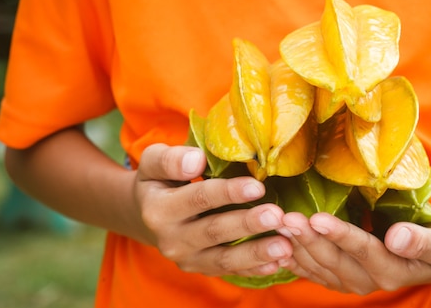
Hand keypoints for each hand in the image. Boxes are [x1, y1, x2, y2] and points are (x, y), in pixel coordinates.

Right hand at [132, 143, 292, 276]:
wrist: (146, 214)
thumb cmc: (160, 179)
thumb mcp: (154, 163)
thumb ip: (171, 160)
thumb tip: (197, 160)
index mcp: (159, 209)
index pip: (198, 199)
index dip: (228, 193)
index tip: (257, 187)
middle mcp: (171, 239)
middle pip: (214, 231)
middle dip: (248, 224)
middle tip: (277, 216)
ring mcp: (187, 258)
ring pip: (224, 258)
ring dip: (256, 253)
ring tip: (284, 247)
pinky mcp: (202, 269)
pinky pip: (230, 270)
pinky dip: (254, 269)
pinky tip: (277, 263)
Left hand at [278, 212, 430, 293]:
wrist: (429, 258)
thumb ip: (420, 241)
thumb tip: (398, 237)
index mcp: (392, 270)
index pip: (362, 249)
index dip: (339, 234)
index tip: (317, 217)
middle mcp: (368, 281)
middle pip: (333, 259)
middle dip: (308, 239)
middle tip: (286, 218)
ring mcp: (350, 283)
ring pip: (318, 266)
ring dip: (296, 246)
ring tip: (278, 224)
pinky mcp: (338, 279)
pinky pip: (312, 272)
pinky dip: (293, 259)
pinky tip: (276, 246)